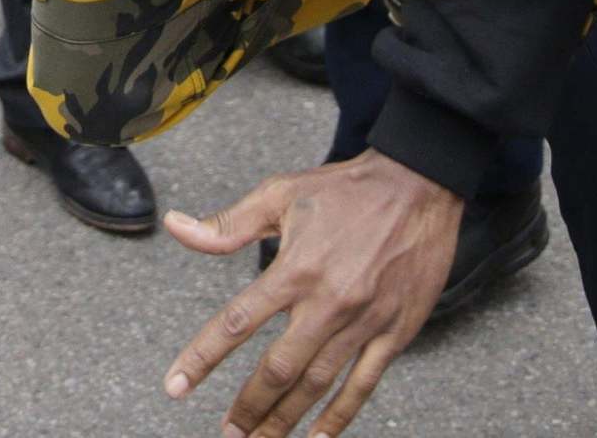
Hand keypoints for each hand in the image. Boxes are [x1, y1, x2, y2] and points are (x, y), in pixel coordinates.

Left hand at [162, 152, 461, 437]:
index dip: (202, 358)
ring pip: (317, 384)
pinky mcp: (395, 331)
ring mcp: (364, 320)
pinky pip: (363, 384)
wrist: (420, 184)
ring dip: (285, 419)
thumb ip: (229, 224)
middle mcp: (328, 301)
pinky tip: (319, 437)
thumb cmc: (348, 189)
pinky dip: (339, 416)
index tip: (176, 386)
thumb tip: (177, 227)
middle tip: (228, 432)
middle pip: (278, 369)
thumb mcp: (282, 194)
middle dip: (249, 407)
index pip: (238, 322)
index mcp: (296, 268)